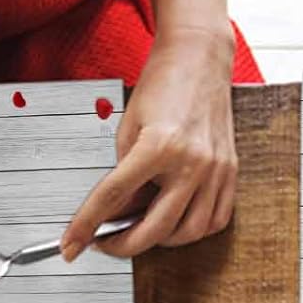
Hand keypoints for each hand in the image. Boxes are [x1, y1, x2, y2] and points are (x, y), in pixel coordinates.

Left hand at [61, 26, 237, 261]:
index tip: (72, 246)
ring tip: (142, 229)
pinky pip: (215, 220)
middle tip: (107, 242)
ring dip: (161, 241)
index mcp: (159, 145)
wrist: (199, 57)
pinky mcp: (231, 170)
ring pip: (188, 233)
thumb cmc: (163, 85)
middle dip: (123, 246)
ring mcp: (216, 169)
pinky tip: (175, 221)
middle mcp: (192, 161)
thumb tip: (114, 217)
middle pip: (154, 230)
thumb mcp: (128, 130)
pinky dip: (193, 230)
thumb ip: (121, 177)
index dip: (86, 226)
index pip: (113, 198)